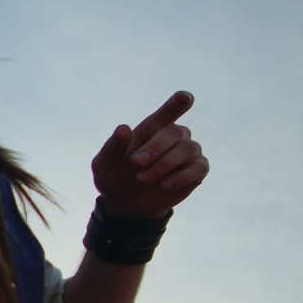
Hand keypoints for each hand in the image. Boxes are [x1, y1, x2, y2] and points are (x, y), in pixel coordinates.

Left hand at [89, 91, 207, 218]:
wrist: (126, 205)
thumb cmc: (114, 178)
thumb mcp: (103, 165)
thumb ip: (111, 147)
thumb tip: (124, 128)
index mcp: (151, 127)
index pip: (170, 109)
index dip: (179, 101)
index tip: (186, 97)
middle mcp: (173, 135)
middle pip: (175, 132)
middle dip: (156, 148)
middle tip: (136, 164)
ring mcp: (188, 152)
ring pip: (188, 148)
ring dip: (164, 164)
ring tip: (143, 178)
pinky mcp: (197, 170)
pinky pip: (199, 167)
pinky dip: (181, 176)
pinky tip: (164, 185)